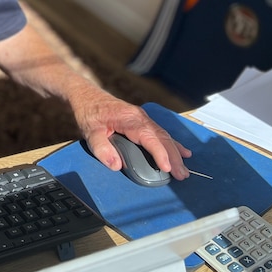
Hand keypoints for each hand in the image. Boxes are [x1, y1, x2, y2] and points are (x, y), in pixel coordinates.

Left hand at [73, 94, 191, 179]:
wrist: (87, 96)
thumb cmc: (89, 113)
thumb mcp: (90, 131)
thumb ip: (101, 148)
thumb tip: (116, 165)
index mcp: (130, 119)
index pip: (150, 138)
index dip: (160, 154)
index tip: (167, 168)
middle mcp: (140, 117)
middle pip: (162, 138)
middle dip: (174, 157)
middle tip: (182, 175)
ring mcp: (143, 118)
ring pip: (164, 136)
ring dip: (175, 153)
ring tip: (184, 170)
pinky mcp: (142, 121)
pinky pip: (160, 133)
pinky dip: (172, 144)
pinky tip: (182, 152)